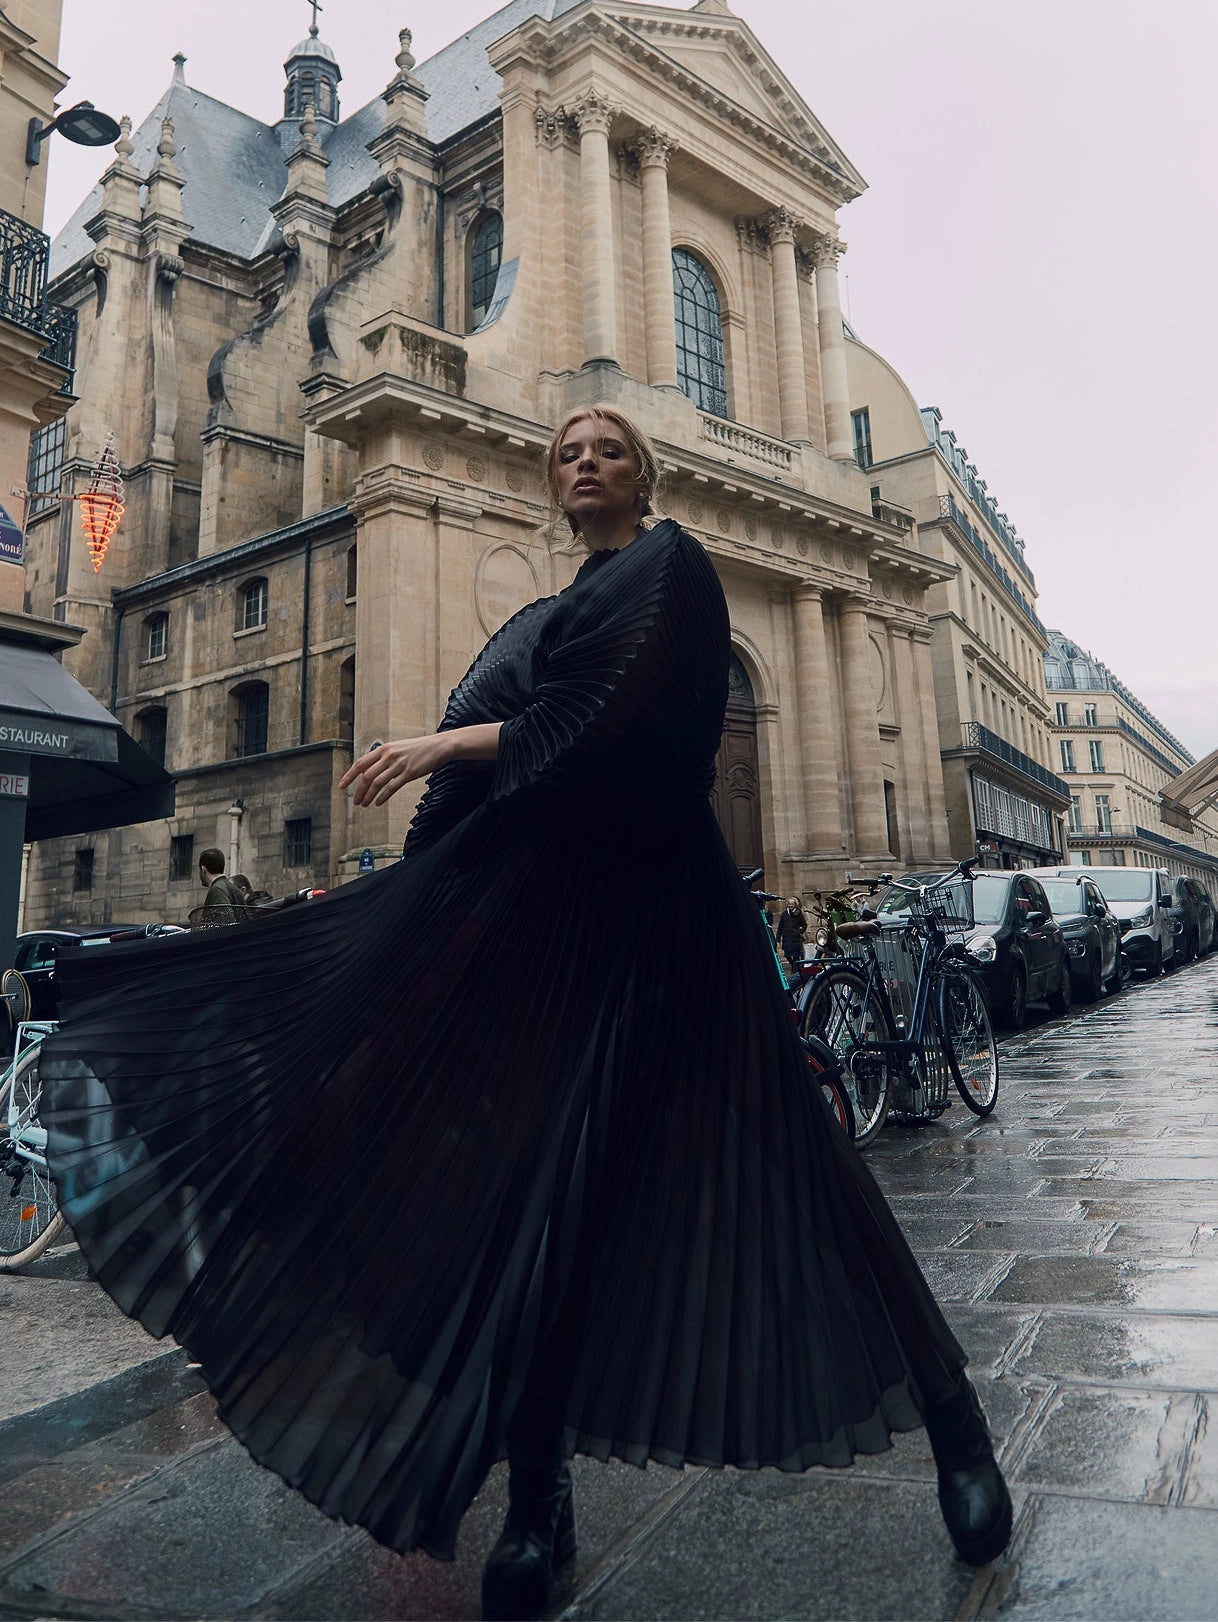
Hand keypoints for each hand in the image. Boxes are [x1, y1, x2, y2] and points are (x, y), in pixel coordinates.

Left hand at [340, 735, 454, 806]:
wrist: (439, 746)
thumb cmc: (419, 748)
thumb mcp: (398, 748)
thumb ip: (384, 757)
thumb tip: (369, 770)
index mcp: (384, 749)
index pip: (360, 763)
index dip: (349, 775)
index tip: (341, 786)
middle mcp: (389, 756)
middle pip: (366, 776)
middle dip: (358, 791)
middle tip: (355, 801)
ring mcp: (399, 764)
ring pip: (377, 783)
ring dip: (368, 796)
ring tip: (364, 804)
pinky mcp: (409, 773)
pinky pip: (391, 787)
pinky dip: (382, 797)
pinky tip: (378, 803)